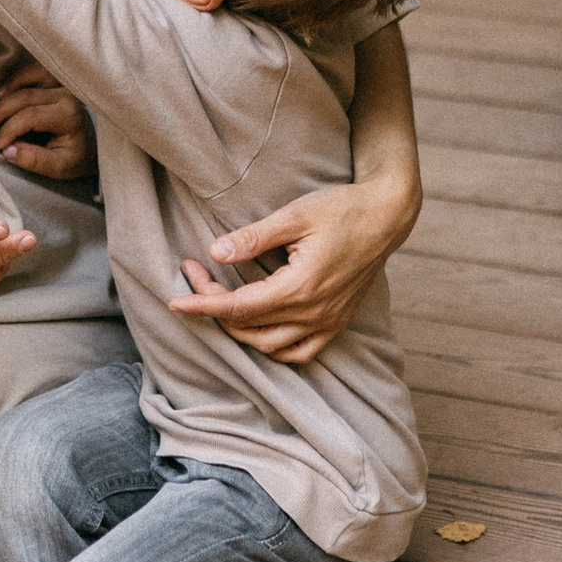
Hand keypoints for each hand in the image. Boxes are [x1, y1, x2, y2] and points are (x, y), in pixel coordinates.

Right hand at [0, 60, 94, 185]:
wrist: (92, 148)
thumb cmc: (75, 157)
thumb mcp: (58, 168)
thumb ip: (34, 160)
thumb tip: (8, 150)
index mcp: (69, 115)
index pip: (31, 116)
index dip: (9, 129)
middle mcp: (67, 95)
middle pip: (26, 96)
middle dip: (1, 111)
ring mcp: (63, 85)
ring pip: (31, 75)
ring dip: (9, 88)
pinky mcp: (58, 81)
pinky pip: (35, 71)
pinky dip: (18, 78)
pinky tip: (4, 91)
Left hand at [168, 174, 407, 366]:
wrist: (387, 215)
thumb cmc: (341, 209)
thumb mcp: (295, 215)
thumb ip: (254, 237)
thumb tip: (216, 252)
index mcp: (301, 287)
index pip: (239, 308)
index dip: (203, 305)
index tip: (175, 301)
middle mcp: (315, 313)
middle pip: (249, 329)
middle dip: (214, 309)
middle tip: (196, 278)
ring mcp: (329, 322)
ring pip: (272, 347)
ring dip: (240, 332)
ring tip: (219, 302)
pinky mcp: (338, 322)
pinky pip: (300, 352)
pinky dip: (274, 348)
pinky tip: (258, 329)